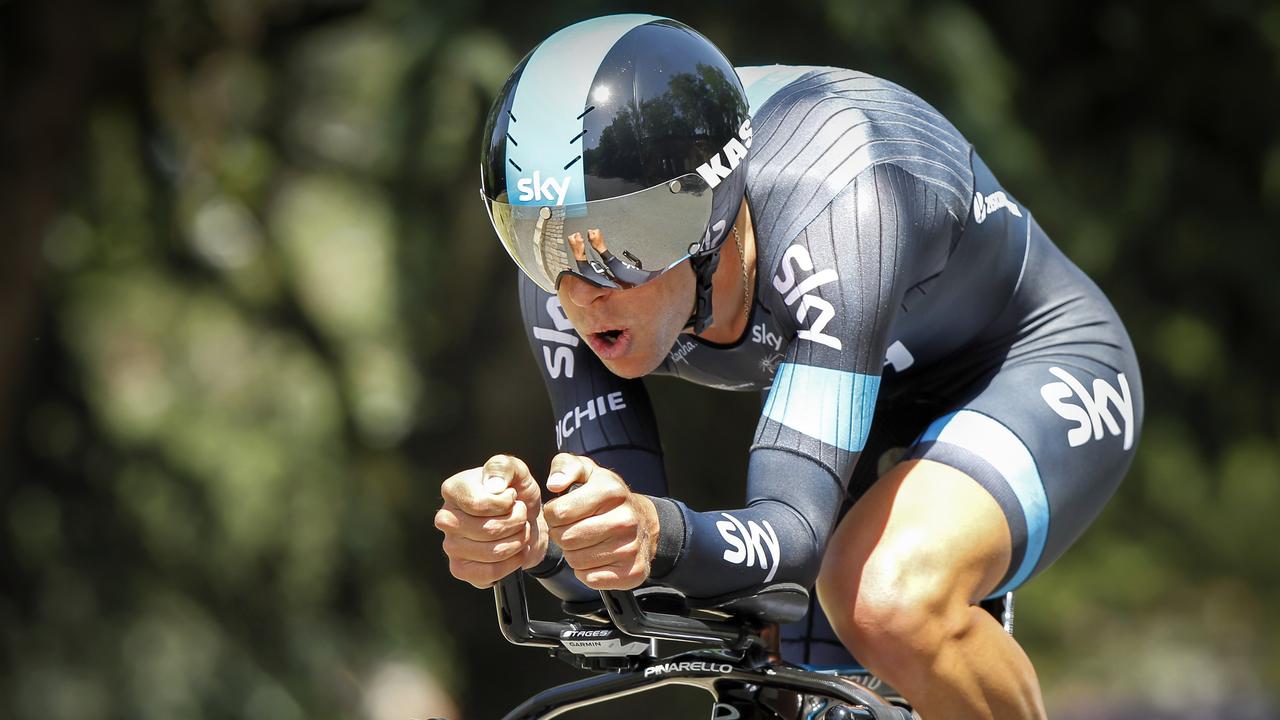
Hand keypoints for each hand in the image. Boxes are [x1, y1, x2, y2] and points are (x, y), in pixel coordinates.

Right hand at [434, 454, 548, 588]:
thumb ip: (503, 468)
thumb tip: (493, 485)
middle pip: (489, 530)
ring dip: (518, 541)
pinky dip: (513, 562)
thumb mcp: (517, 472)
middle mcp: (445, 518)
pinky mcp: (460, 569)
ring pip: (493, 552)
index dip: (506, 503)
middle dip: (517, 523)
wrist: (526, 522)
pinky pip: (490, 573)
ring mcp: (450, 546)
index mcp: (453, 490)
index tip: (512, 497)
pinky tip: (517, 550)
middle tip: (522, 515)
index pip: (479, 505)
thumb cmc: (517, 494)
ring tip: (521, 530)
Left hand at [542, 453, 659, 589]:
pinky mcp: (633, 572)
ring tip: (586, 541)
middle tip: (573, 527)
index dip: (553, 513)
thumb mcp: (586, 471)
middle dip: (562, 534)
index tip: (563, 511)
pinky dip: (587, 571)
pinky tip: (597, 556)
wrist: (643, 520)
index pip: (558, 513)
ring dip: (574, 553)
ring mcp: (631, 547)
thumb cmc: (605, 496)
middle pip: (565, 539)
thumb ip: (565, 467)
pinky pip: (590, 579)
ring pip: (576, 560)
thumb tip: (555, 484)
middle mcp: (625, 519)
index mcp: (611, 491)